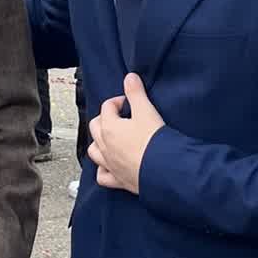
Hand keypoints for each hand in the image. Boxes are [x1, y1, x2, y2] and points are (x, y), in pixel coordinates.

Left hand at [88, 74, 164, 194]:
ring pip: (94, 151)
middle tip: (120, 117)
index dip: (118, 101)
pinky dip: (103, 169)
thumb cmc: (154, 141)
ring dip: (99, 142)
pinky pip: (102, 175)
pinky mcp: (117, 180)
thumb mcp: (146, 111)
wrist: (163, 169)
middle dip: (105, 119)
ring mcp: (109, 164)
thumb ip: (136, 93)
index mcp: (109, 127)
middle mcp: (105, 146)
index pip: (107, 107)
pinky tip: (109, 165)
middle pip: (95, 127)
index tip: (129, 101)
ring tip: (111, 138)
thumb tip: (130, 77)